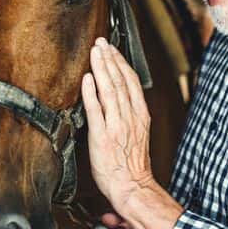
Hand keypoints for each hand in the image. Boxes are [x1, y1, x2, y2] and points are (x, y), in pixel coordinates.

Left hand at [81, 37, 155, 210]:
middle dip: (110, 59)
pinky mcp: (102, 136)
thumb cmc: (132, 166)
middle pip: (120, 81)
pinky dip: (91, 93)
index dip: (121, 62)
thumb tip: (122, 99)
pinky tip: (87, 78)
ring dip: (102, 68)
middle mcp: (129, 117)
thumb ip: (130, 115)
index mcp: (140, 116)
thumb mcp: (139, 134)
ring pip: (110, 90)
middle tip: (101, 42)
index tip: (112, 49)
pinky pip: (96, 110)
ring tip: (95, 52)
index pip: (131, 82)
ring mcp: (116, 125)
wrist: (131, 186)